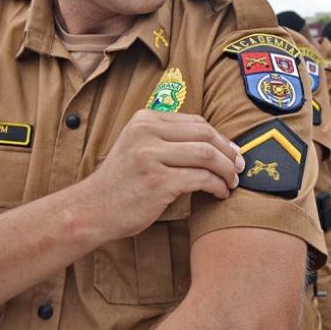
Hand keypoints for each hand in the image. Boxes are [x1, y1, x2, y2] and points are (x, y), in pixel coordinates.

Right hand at [86, 110, 244, 240]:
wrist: (92, 210)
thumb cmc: (121, 183)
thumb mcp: (137, 146)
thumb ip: (166, 138)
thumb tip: (213, 141)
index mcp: (144, 119)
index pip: (195, 122)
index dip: (220, 137)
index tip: (232, 152)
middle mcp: (147, 133)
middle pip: (204, 134)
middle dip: (228, 152)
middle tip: (239, 168)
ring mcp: (151, 156)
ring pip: (206, 155)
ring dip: (226, 170)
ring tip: (231, 183)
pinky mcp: (158, 181)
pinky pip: (201, 178)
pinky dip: (216, 186)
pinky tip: (219, 194)